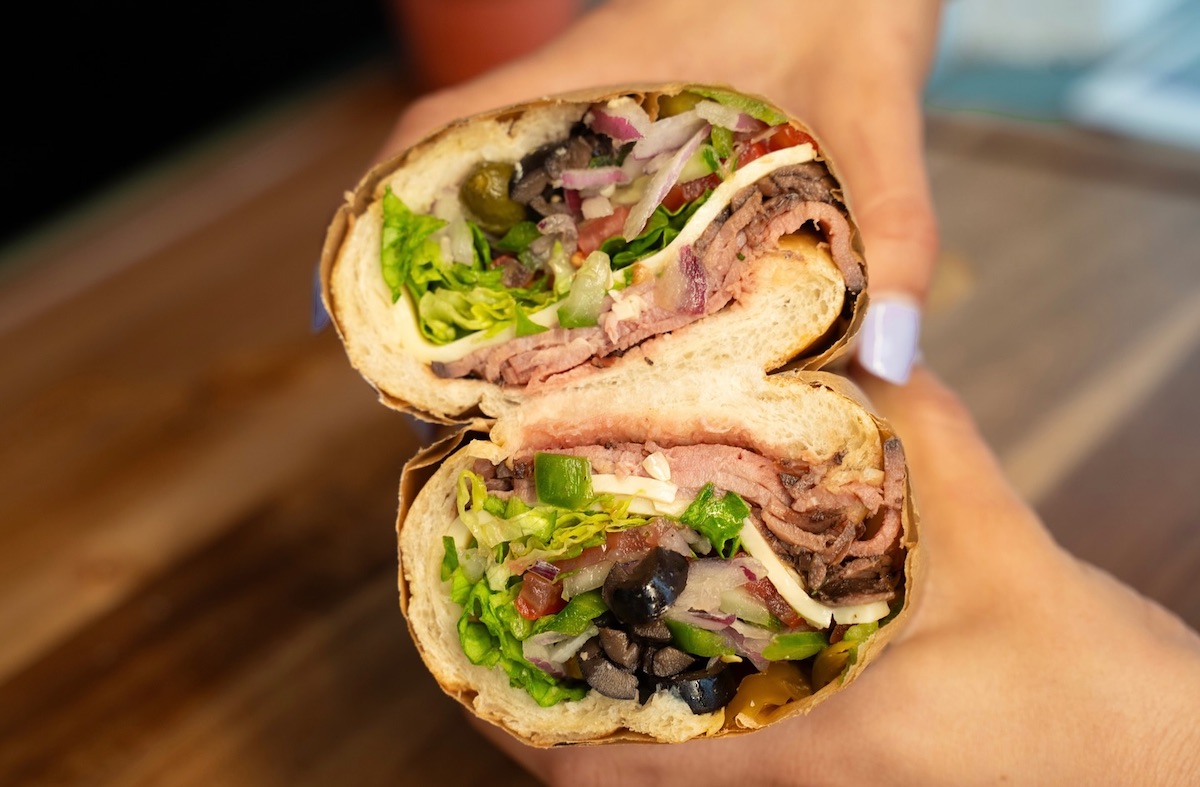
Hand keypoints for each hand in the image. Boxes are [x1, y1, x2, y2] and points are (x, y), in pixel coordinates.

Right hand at [382, 0, 940, 382]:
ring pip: (492, 191)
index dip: (372, 220)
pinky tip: (561, 324)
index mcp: (592, 80)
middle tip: (419, 388)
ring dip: (466, 272)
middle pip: (446, 183)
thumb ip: (891, 223)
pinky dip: (529, 251)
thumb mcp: (872, 101)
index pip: (436, 134)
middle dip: (415, 280)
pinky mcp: (629, 117)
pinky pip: (549, 188)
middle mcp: (570, 96)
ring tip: (469, 380)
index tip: (342, 316)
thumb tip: (882, 362)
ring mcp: (592, 108)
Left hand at [476, 366, 1199, 785]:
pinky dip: (690, 711)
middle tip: (494, 635)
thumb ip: (926, 442)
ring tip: (564, 635)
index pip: (621, 773)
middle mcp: (798, 785)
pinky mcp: (853, 771)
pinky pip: (738, 754)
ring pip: (678, 769)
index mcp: (812, 755)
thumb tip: (860, 345)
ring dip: (617, 713)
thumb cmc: (1087, 693)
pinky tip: (691, 647)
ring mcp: (824, 786)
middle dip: (555, 714)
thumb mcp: (1003, 554)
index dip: (527, 735)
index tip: (466, 677)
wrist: (1159, 764)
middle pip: (625, 777)